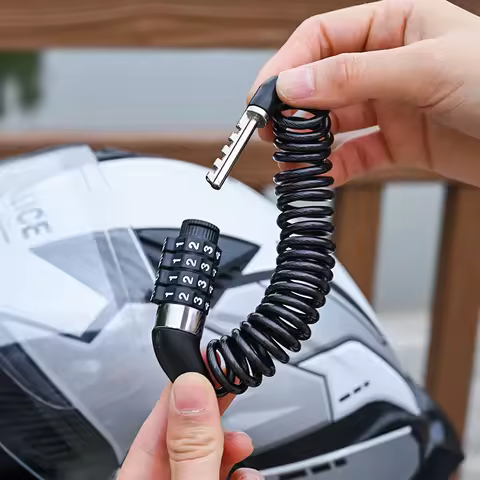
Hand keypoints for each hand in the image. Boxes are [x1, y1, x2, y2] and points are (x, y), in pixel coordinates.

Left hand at [117, 373, 261, 479]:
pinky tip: (248, 473)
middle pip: (180, 440)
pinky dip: (238, 470)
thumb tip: (191, 390)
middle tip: (227, 383)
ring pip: (203, 459)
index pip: (150, 428)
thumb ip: (191, 447)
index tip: (203, 363)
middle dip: (209, 412)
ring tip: (242, 442)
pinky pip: (218, 475)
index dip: (179, 390)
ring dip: (228, 445)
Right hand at [250, 0, 479, 186]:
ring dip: (309, 142)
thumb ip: (354, 76)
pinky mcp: (399, 142)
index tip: (268, 96)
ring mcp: (392, 106)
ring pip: (335, 122)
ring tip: (289, 158)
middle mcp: (389, 65)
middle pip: (322, 82)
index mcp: (395, 27)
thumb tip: (295, 85)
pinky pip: (355, 154)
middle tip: (270, 130)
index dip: (289, 66)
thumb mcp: (427, 68)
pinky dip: (335, 167)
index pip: (322, 39)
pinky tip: (322, 175)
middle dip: (293, 107)